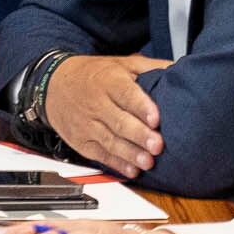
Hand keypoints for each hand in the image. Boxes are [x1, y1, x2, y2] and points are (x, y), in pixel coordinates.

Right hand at [44, 54, 168, 177]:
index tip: (156, 118)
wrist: (53, 84)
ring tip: (148, 162)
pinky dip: (115, 163)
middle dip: (139, 135)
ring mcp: (86, 124)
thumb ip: (150, 67)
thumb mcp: (121, 63)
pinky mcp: (81, 140)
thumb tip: (181, 70)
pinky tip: (131, 169)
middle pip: (118, 121)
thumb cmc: (93, 75)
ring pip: (109, 140)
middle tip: (157, 145)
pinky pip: (99, 154)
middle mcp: (96, 103)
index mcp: (108, 81)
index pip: (126, 94)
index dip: (141, 106)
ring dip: (129, 153)